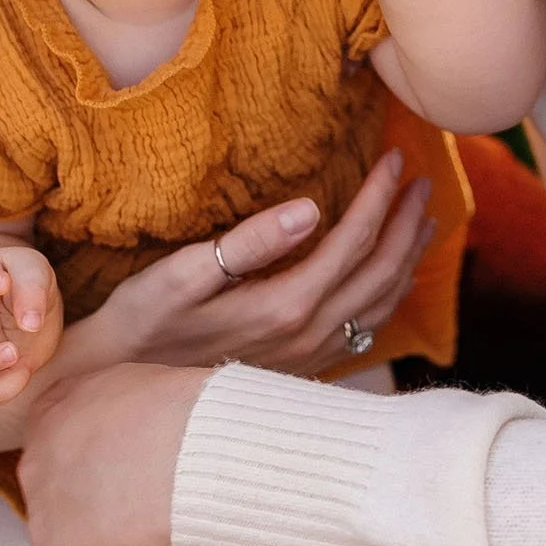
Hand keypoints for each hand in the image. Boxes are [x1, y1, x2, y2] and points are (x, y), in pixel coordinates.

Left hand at [21, 361, 210, 545]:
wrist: (205, 461)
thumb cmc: (198, 419)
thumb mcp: (149, 389)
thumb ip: (127, 415)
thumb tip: (148, 443)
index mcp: (55, 413)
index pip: (62, 452)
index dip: (96, 479)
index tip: (129, 493)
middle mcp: (36, 467)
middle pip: (61, 507)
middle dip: (99, 525)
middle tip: (144, 534)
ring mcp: (45, 529)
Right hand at [75, 146, 436, 379]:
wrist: (121, 385)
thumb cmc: (144, 320)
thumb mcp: (182, 274)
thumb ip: (249, 244)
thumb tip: (309, 209)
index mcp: (285, 307)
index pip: (354, 242)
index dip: (380, 197)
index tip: (396, 160)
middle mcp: (308, 337)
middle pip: (380, 273)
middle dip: (406, 222)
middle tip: (423, 181)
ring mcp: (308, 358)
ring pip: (380, 305)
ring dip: (407, 258)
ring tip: (424, 220)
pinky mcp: (301, 368)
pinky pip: (365, 327)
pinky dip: (390, 293)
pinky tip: (393, 275)